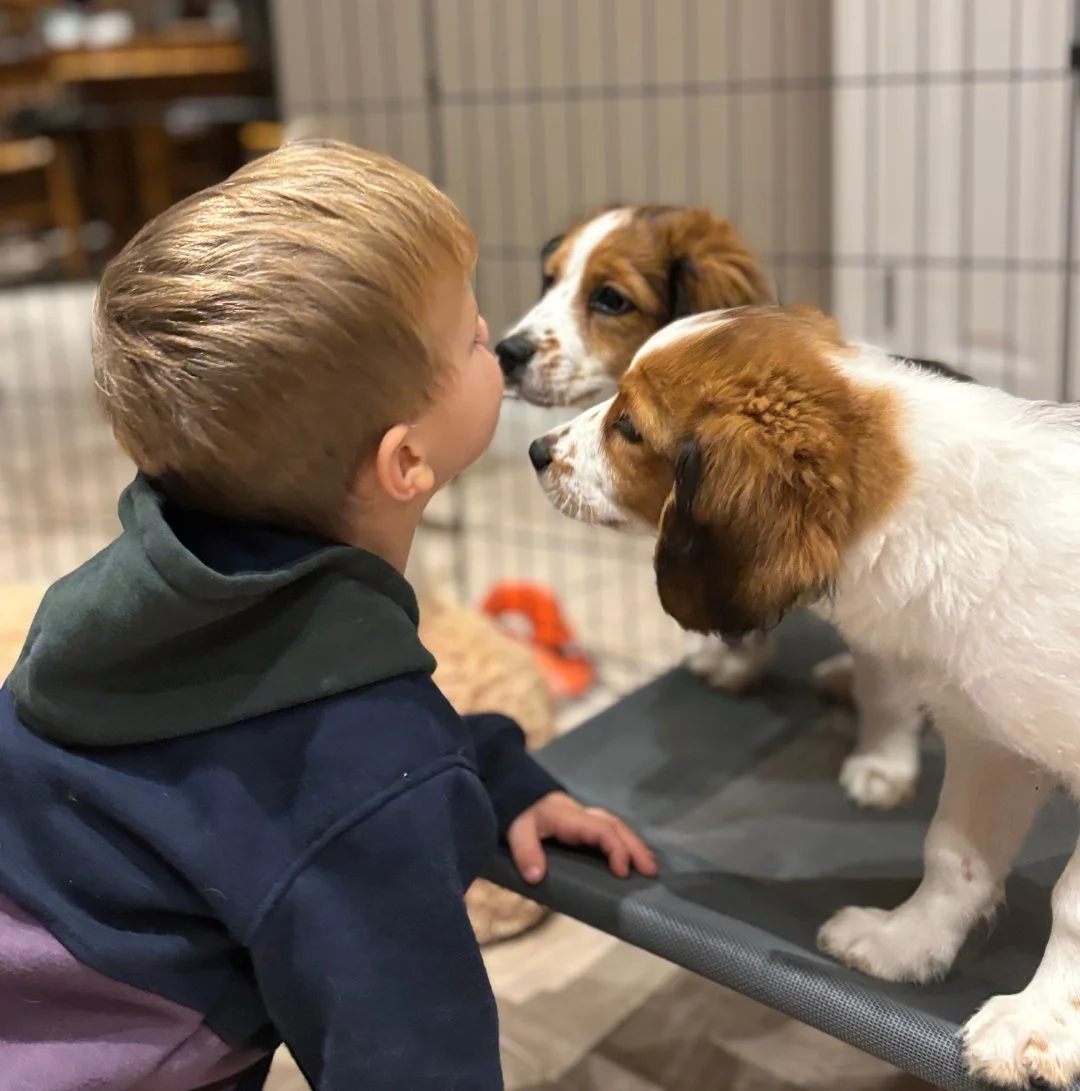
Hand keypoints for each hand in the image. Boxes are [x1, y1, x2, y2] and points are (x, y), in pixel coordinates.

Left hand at [506, 791, 657, 884]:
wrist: (519, 793)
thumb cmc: (522, 814)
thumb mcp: (517, 831)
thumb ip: (526, 852)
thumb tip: (536, 877)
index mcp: (571, 818)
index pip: (601, 829)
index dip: (615, 849)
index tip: (622, 872)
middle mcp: (585, 815)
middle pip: (616, 826)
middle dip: (635, 848)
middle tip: (650, 872)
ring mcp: (588, 818)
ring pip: (618, 826)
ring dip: (635, 845)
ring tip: (650, 867)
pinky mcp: (587, 824)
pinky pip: (613, 830)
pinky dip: (627, 842)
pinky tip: (635, 858)